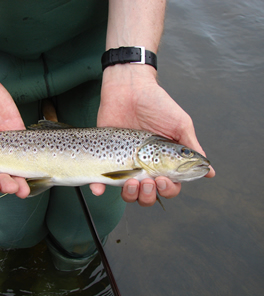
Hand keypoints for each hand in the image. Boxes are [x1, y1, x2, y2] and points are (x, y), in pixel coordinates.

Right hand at [0, 68, 29, 197]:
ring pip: (16, 163)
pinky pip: (25, 142)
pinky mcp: (16, 127)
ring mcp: (5, 139)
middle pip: (1, 173)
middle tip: (12, 189)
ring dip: (21, 177)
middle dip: (7, 183)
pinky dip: (30, 155)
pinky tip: (34, 167)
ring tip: (24, 187)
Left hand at [90, 64, 214, 205]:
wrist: (129, 88)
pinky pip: (99, 179)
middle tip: (147, 182)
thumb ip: (191, 149)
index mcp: (164, 162)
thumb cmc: (157, 104)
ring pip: (126, 193)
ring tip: (131, 182)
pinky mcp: (105, 157)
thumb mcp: (180, 125)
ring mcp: (124, 164)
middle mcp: (144, 166)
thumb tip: (210, 172)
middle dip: (148, 195)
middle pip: (147, 195)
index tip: (163, 179)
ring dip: (129, 195)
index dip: (168, 190)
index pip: (169, 187)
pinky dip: (97, 188)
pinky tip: (98, 188)